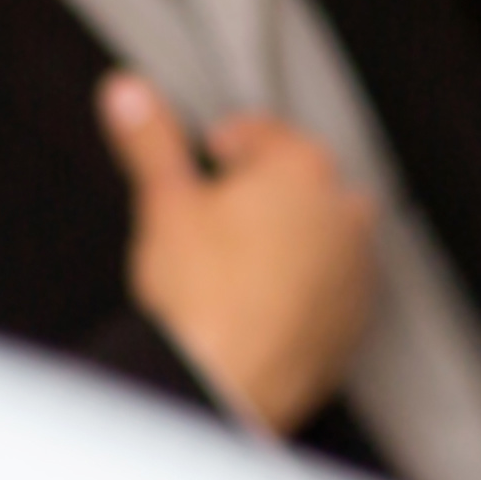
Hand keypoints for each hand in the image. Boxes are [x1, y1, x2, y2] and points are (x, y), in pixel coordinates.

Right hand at [98, 72, 373, 433]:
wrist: (224, 386)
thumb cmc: (201, 296)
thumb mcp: (165, 203)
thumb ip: (150, 141)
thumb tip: (126, 93)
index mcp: (303, 171)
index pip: (270, 133)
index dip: (234, 138)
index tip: (215, 149)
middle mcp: (342, 216)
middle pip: (308, 181)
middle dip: (272, 186)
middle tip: (228, 203)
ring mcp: (354, 272)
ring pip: (329, 234)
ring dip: (296, 234)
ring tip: (246, 252)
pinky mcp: (352, 324)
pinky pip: (334, 289)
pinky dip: (308, 286)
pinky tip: (267, 300)